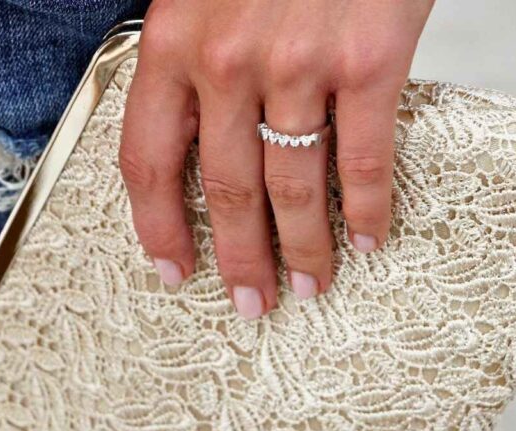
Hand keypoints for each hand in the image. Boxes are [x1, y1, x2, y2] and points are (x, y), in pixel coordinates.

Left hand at [120, 0, 433, 317]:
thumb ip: (192, 59)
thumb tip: (198, 135)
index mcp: (172, 43)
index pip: (149, 160)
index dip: (157, 227)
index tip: (172, 270)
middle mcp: (226, 62)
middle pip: (225, 189)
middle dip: (239, 259)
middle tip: (250, 302)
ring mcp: (297, 64)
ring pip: (292, 186)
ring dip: (302, 250)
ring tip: (310, 286)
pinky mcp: (367, 60)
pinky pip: (362, 157)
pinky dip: (365, 209)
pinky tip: (366, 240)